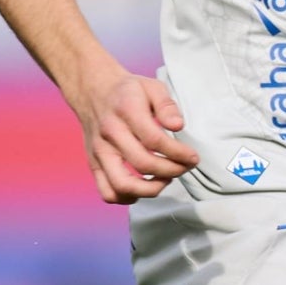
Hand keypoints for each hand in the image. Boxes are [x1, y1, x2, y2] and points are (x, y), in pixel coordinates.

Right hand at [65, 66, 199, 203]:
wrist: (93, 91)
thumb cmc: (127, 91)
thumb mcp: (152, 87)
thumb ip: (167, 105)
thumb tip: (178, 126)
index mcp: (126, 111)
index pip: (154, 140)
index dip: (178, 153)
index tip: (192, 157)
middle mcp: (110, 134)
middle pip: (142, 164)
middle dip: (171, 171)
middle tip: (185, 167)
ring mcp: (99, 152)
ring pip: (122, 185)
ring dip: (150, 190)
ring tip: (166, 180)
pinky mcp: (93, 164)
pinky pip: (107, 192)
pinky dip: (128, 198)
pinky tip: (144, 187)